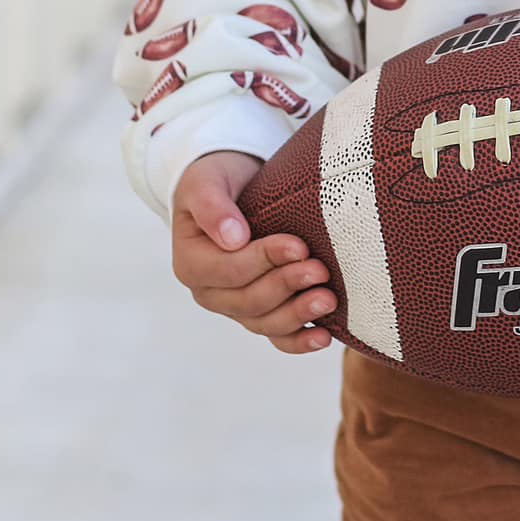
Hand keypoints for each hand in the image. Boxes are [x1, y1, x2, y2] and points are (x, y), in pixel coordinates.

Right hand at [172, 150, 335, 355]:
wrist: (231, 186)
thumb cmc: (216, 180)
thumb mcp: (205, 182)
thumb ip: (213, 207)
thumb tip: (233, 238)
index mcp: (191, 263)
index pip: (231, 270)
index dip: (265, 261)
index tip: (299, 246)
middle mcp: (210, 292)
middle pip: (250, 300)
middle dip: (287, 286)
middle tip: (320, 270)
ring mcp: (234, 305)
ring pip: (265, 322)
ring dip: (298, 314)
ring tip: (328, 301)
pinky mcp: (258, 311)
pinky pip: (276, 335)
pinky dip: (298, 340)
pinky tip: (323, 338)